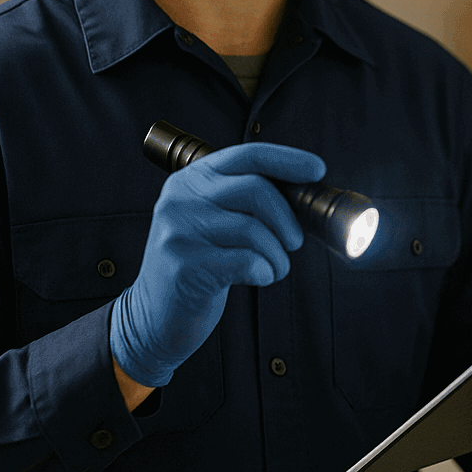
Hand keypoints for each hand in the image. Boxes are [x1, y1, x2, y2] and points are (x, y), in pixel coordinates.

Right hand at [110, 142, 324, 387]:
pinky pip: (247, 260)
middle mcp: (181, 198)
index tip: (317, 170)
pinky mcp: (184, 265)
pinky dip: (264, 271)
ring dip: (277, 255)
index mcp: (192, 179)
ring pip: (255, 229)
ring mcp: (179, 230)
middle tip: (294, 243)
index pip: (247, 155)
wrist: (154, 316)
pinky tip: (257, 278)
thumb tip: (303, 194)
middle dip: (288, 219)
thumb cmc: (198, 266)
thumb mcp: (214, 222)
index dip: (287, 160)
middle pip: (256, 189)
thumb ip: (246, 202)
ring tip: (272, 268)